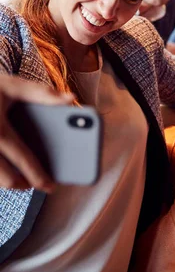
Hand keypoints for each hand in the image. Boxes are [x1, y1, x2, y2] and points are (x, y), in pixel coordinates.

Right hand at [0, 75, 73, 191]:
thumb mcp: (14, 86)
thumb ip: (42, 94)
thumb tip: (71, 99)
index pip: (22, 159)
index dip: (38, 176)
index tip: (51, 186)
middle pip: (6, 179)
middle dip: (24, 184)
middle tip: (40, 183)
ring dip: (8, 182)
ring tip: (23, 179)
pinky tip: (7, 168)